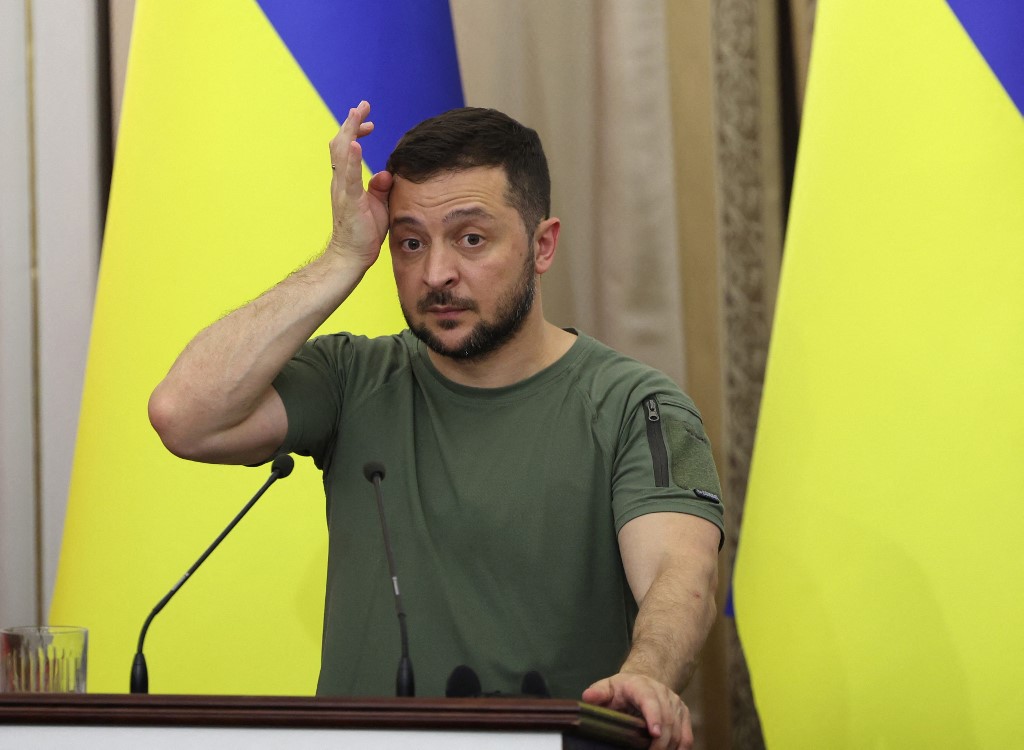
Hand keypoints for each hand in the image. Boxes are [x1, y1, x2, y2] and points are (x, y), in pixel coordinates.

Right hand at [327, 100, 393, 267]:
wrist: (351, 255)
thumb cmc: (364, 232)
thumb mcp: (377, 205)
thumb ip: (380, 188)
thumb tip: (386, 173)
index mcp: (346, 181)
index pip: (348, 149)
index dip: (356, 132)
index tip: (369, 122)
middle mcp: (340, 181)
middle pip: (341, 144)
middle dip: (351, 123)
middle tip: (362, 106)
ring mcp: (342, 189)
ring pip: (341, 153)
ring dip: (349, 131)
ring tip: (357, 114)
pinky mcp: (349, 199)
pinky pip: (349, 175)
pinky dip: (352, 158)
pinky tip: (356, 142)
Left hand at [582, 673, 692, 749]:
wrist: (644, 681)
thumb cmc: (622, 689)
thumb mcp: (608, 687)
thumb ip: (598, 693)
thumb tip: (587, 698)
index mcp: (641, 686)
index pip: (650, 701)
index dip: (654, 716)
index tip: (654, 734)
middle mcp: (662, 693)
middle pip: (667, 720)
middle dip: (660, 743)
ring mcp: (675, 704)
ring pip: (679, 730)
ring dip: (669, 748)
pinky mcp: (683, 714)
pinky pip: (687, 736)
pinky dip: (680, 749)